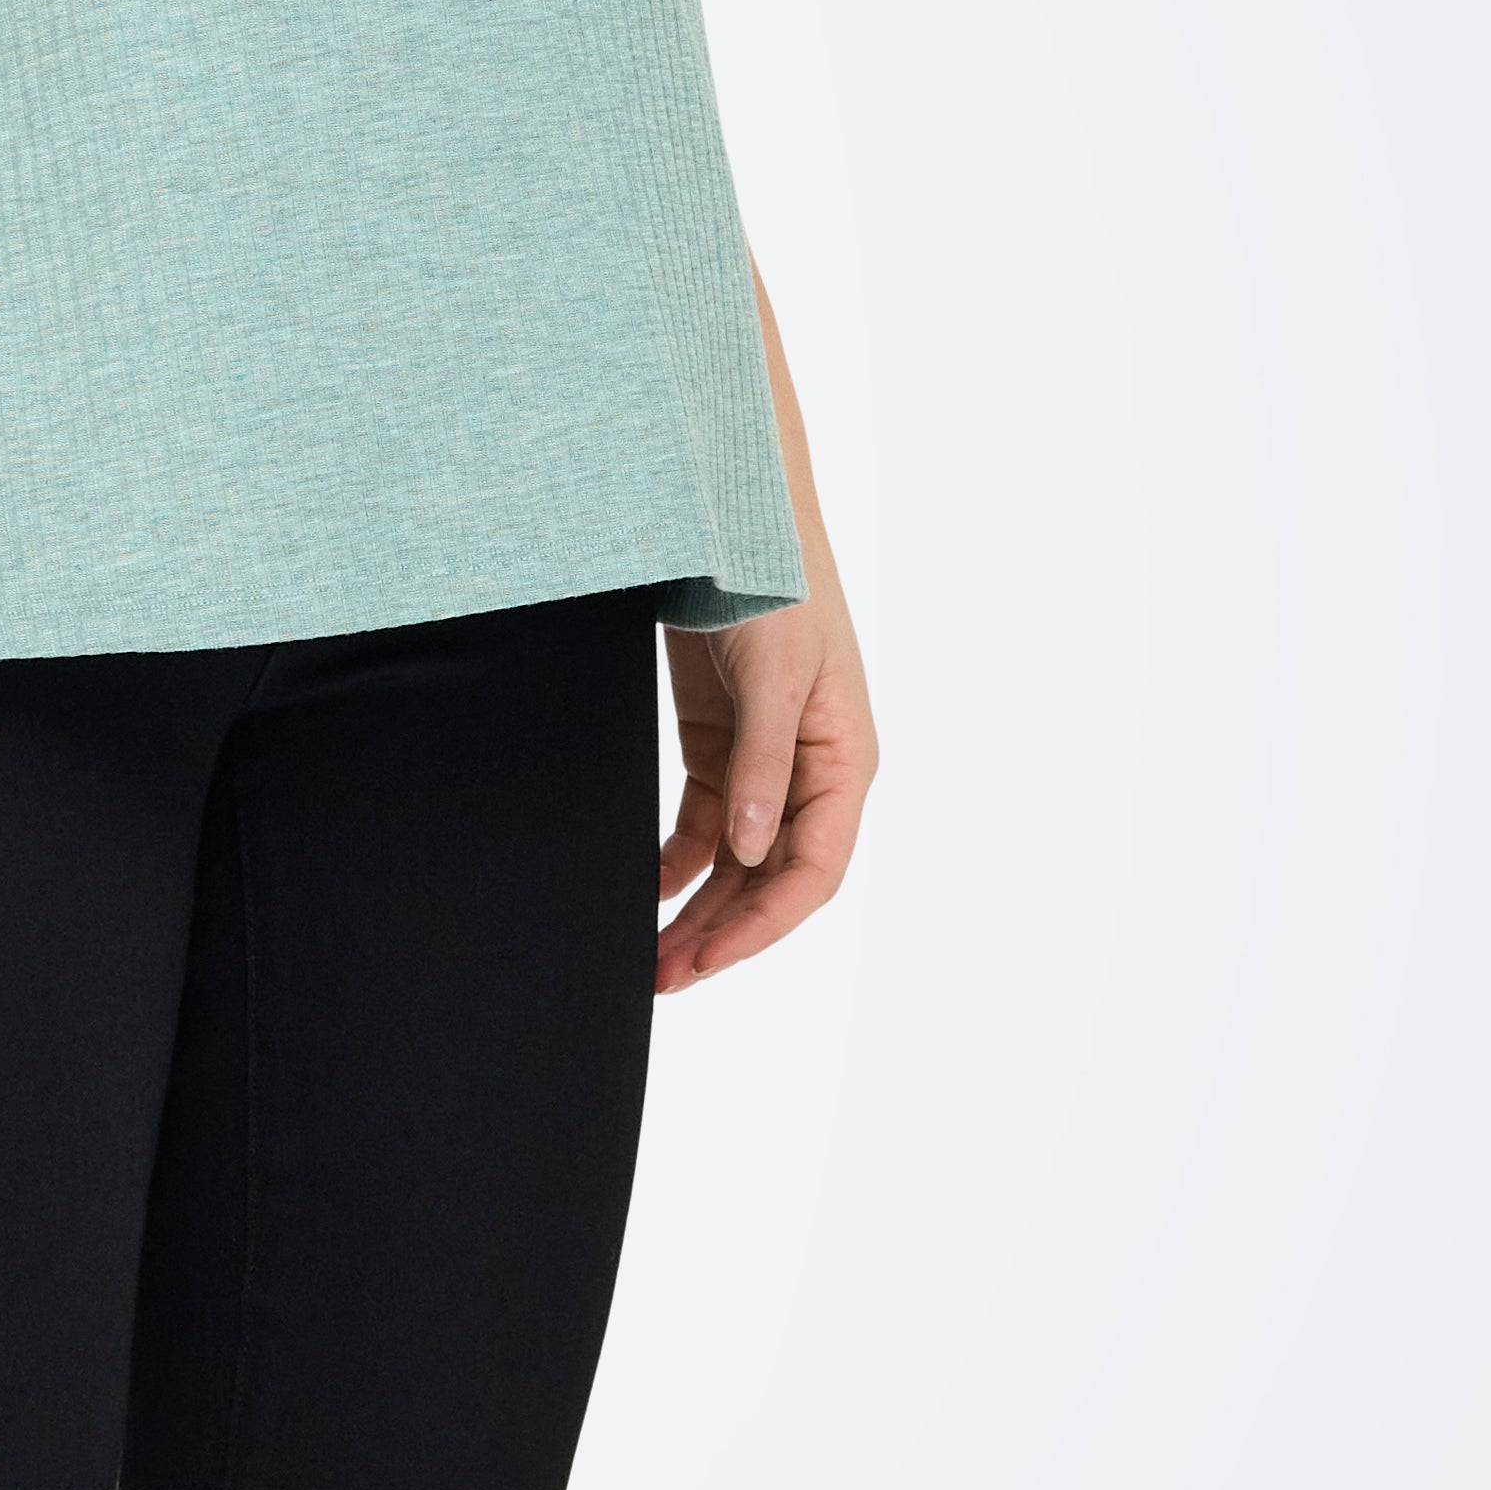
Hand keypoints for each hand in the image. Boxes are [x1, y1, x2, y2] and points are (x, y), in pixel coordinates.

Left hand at [656, 560, 870, 996]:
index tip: (709, 959)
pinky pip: (703, 825)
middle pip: (770, 879)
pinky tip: (645, 892)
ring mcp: (765, 761)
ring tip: (649, 956)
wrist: (733, 512)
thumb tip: (751, 849)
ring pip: (735, 862)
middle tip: (660, 977)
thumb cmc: (775, 581)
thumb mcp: (774, 673)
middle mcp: (811, 773)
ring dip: (697, 910)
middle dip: (720, 933)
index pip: (813, 870)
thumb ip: (763, 763)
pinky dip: (676, 863)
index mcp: (845, 761)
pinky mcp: (722, 744)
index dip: (762, 924)